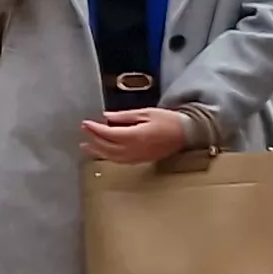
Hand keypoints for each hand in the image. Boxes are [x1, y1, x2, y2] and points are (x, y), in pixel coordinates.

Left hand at [80, 107, 196, 163]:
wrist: (187, 134)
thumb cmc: (169, 120)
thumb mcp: (146, 112)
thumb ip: (125, 116)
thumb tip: (106, 116)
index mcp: (135, 136)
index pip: (108, 134)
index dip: (94, 129)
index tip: (85, 123)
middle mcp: (133, 149)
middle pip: (106, 146)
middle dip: (93, 138)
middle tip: (84, 130)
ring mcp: (137, 157)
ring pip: (111, 157)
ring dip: (97, 151)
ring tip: (85, 146)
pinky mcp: (141, 160)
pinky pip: (120, 161)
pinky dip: (108, 156)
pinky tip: (103, 152)